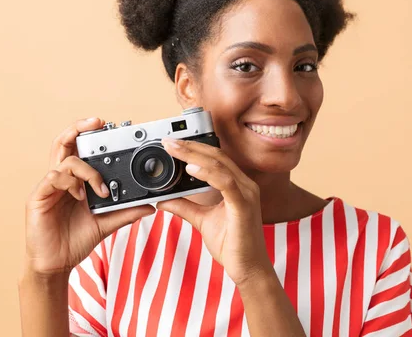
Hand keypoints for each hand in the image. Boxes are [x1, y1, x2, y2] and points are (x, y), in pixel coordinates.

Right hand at [24, 117, 154, 276]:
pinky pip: (54, 178)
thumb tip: (151, 205)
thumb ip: (126, 212)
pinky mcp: (38, 197)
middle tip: (98, 122)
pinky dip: (72, 183)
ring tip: (100, 189)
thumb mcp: (107, 223)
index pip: (79, 149)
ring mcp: (49, 187)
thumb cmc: (76, 240)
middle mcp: (61, 179)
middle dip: (79, 127)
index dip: (89, 134)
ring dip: (87, 170)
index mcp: (75, 181)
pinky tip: (81, 197)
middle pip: (63, 142)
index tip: (108, 126)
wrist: (56, 263)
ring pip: (65, 159)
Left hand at [158, 138, 271, 286]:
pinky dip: (207, 173)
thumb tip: (163, 200)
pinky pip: (225, 182)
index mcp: (238, 185)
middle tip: (168, 142)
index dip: (194, 148)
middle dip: (190, 146)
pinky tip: (189, 169)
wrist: (248, 269)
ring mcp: (247, 193)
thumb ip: (185, 207)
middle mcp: (245, 185)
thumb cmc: (232, 245)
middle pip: (216, 156)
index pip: (215, 158)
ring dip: (194, 155)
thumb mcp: (202, 221)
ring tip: (174, 150)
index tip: (172, 144)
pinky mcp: (244, 205)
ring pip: (220, 164)